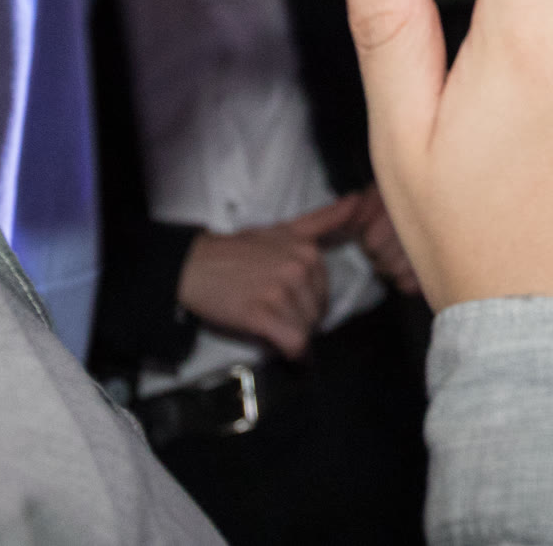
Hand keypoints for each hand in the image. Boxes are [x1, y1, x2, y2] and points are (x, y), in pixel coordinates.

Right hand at [175, 195, 359, 358]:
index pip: (324, 292)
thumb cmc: (237, 250)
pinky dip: (292, 353)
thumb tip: (358, 199)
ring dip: (291, 336)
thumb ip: (322, 219)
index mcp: (308, 250)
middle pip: (317, 313)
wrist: (194, 266)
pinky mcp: (263, 314)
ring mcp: (281, 291)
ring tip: (270, 326)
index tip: (287, 301)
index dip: (307, 303)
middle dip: (300, 320)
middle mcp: (299, 267)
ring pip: (305, 330)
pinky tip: (285, 352)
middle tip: (274, 314)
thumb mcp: (282, 229)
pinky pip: (293, 343)